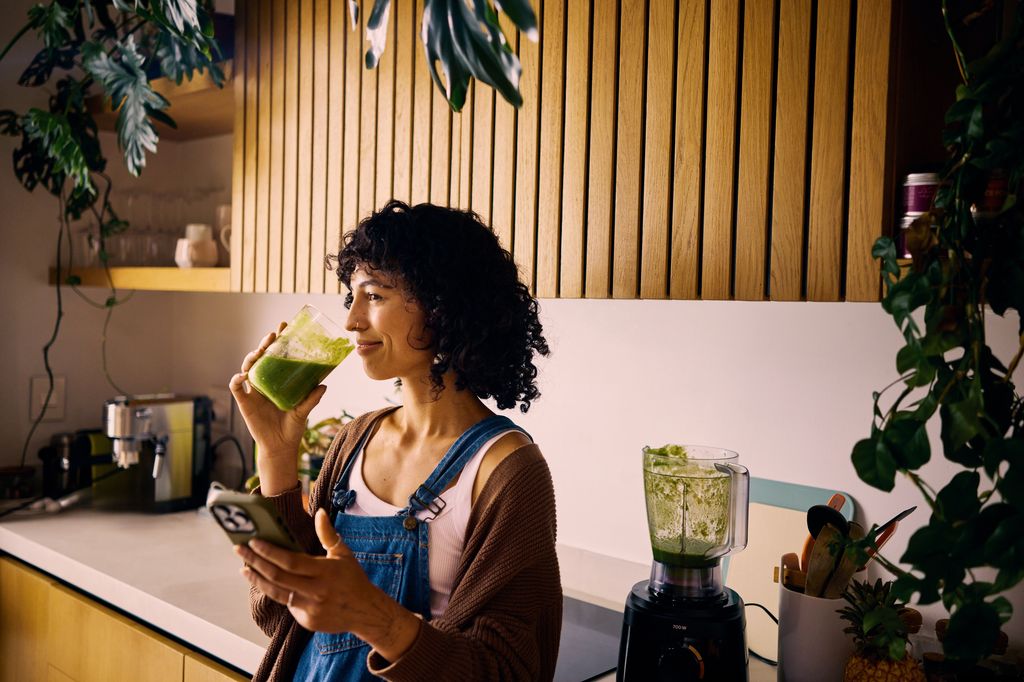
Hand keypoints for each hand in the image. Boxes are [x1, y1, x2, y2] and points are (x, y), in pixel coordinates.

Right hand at [228, 323, 326, 493]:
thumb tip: (323, 385)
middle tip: (273, 335)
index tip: (284, 326)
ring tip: (259, 352)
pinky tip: (243, 376)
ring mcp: (253, 391)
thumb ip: (311, 399)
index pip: (277, 355)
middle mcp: (264, 382)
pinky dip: (237, 380)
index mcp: (278, 380)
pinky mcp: (244, 402)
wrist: (281, 447)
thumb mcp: (303, 411)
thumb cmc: (292, 427)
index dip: (278, 340)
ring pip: (247, 367)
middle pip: (261, 357)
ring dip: (251, 357)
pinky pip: (236, 388)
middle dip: (265, 344)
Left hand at [236, 510, 419, 658]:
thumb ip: (328, 534)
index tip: (253, 542)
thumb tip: (319, 512)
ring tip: (244, 568)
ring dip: (257, 580)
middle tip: (240, 550)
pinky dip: (275, 592)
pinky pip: (287, 605)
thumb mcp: (343, 554)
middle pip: (277, 577)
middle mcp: (316, 591)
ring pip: (276, 593)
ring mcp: (310, 608)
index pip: (290, 561)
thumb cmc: (353, 579)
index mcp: (325, 571)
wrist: (365, 612)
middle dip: (255, 562)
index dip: (269, 552)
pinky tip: (265, 582)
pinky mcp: (307, 621)